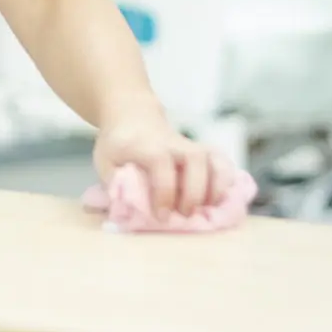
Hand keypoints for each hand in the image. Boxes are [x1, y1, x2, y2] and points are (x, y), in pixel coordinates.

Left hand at [93, 104, 236, 216]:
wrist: (133, 116)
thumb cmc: (119, 144)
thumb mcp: (105, 161)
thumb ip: (115, 185)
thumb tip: (126, 210)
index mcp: (146, 145)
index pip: (160, 163)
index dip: (164, 192)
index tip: (162, 215)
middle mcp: (172, 143)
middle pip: (195, 158)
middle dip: (194, 191)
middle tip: (186, 214)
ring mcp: (189, 145)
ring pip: (213, 158)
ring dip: (216, 186)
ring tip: (209, 208)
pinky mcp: (201, 151)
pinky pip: (221, 161)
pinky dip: (226, 181)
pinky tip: (220, 199)